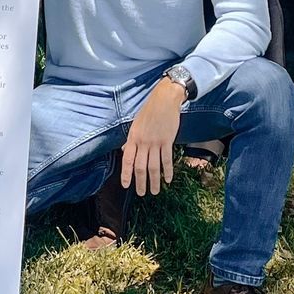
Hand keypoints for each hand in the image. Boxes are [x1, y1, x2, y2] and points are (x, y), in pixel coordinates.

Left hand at [120, 79, 184, 194]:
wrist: (164, 99)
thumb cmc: (149, 110)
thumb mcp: (136, 124)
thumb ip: (131, 140)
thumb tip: (125, 151)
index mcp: (133, 137)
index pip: (127, 160)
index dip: (126, 174)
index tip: (126, 185)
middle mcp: (143, 142)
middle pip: (140, 167)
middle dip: (140, 182)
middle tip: (142, 193)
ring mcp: (155, 142)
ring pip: (154, 166)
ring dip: (154, 181)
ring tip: (155, 191)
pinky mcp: (167, 140)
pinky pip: (167, 159)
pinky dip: (167, 171)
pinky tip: (168, 179)